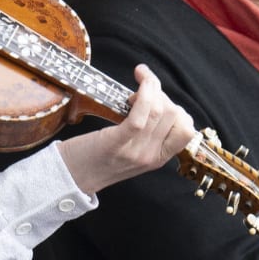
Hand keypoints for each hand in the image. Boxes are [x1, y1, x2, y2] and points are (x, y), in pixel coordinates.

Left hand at [58, 65, 197, 196]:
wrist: (71, 178)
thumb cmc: (97, 157)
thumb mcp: (132, 150)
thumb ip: (148, 133)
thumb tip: (155, 99)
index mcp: (158, 159)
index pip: (186, 131)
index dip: (177, 108)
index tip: (158, 100)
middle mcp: (151, 156)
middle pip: (173, 115)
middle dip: (160, 94)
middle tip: (138, 93)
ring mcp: (135, 152)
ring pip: (160, 111)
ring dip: (150, 88)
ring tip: (133, 90)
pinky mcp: (115, 143)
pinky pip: (139, 117)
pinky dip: (143, 95)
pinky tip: (139, 81)